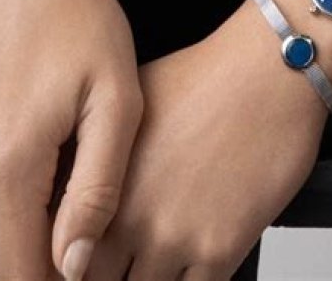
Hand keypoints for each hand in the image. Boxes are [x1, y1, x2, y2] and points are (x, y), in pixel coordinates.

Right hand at [0, 0, 141, 278]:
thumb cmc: (82, 26)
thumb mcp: (115, 105)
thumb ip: (96, 189)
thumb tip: (77, 261)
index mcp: (12, 163)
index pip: (22, 268)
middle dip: (40, 267)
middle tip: (86, 254)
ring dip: (23, 238)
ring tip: (72, 225)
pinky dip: (8, 204)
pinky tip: (45, 188)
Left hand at [85, 0, 331, 278]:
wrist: (268, 72)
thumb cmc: (206, 78)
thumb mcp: (127, 109)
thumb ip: (94, 160)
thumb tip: (81, 186)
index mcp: (98, 187)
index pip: (63, 256)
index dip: (71, 266)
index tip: (84, 261)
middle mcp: (129, 220)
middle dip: (106, 278)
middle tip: (126, 263)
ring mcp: (175, 238)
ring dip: (150, 280)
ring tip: (162, 260)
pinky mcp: (221, 247)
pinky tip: (194, 265)